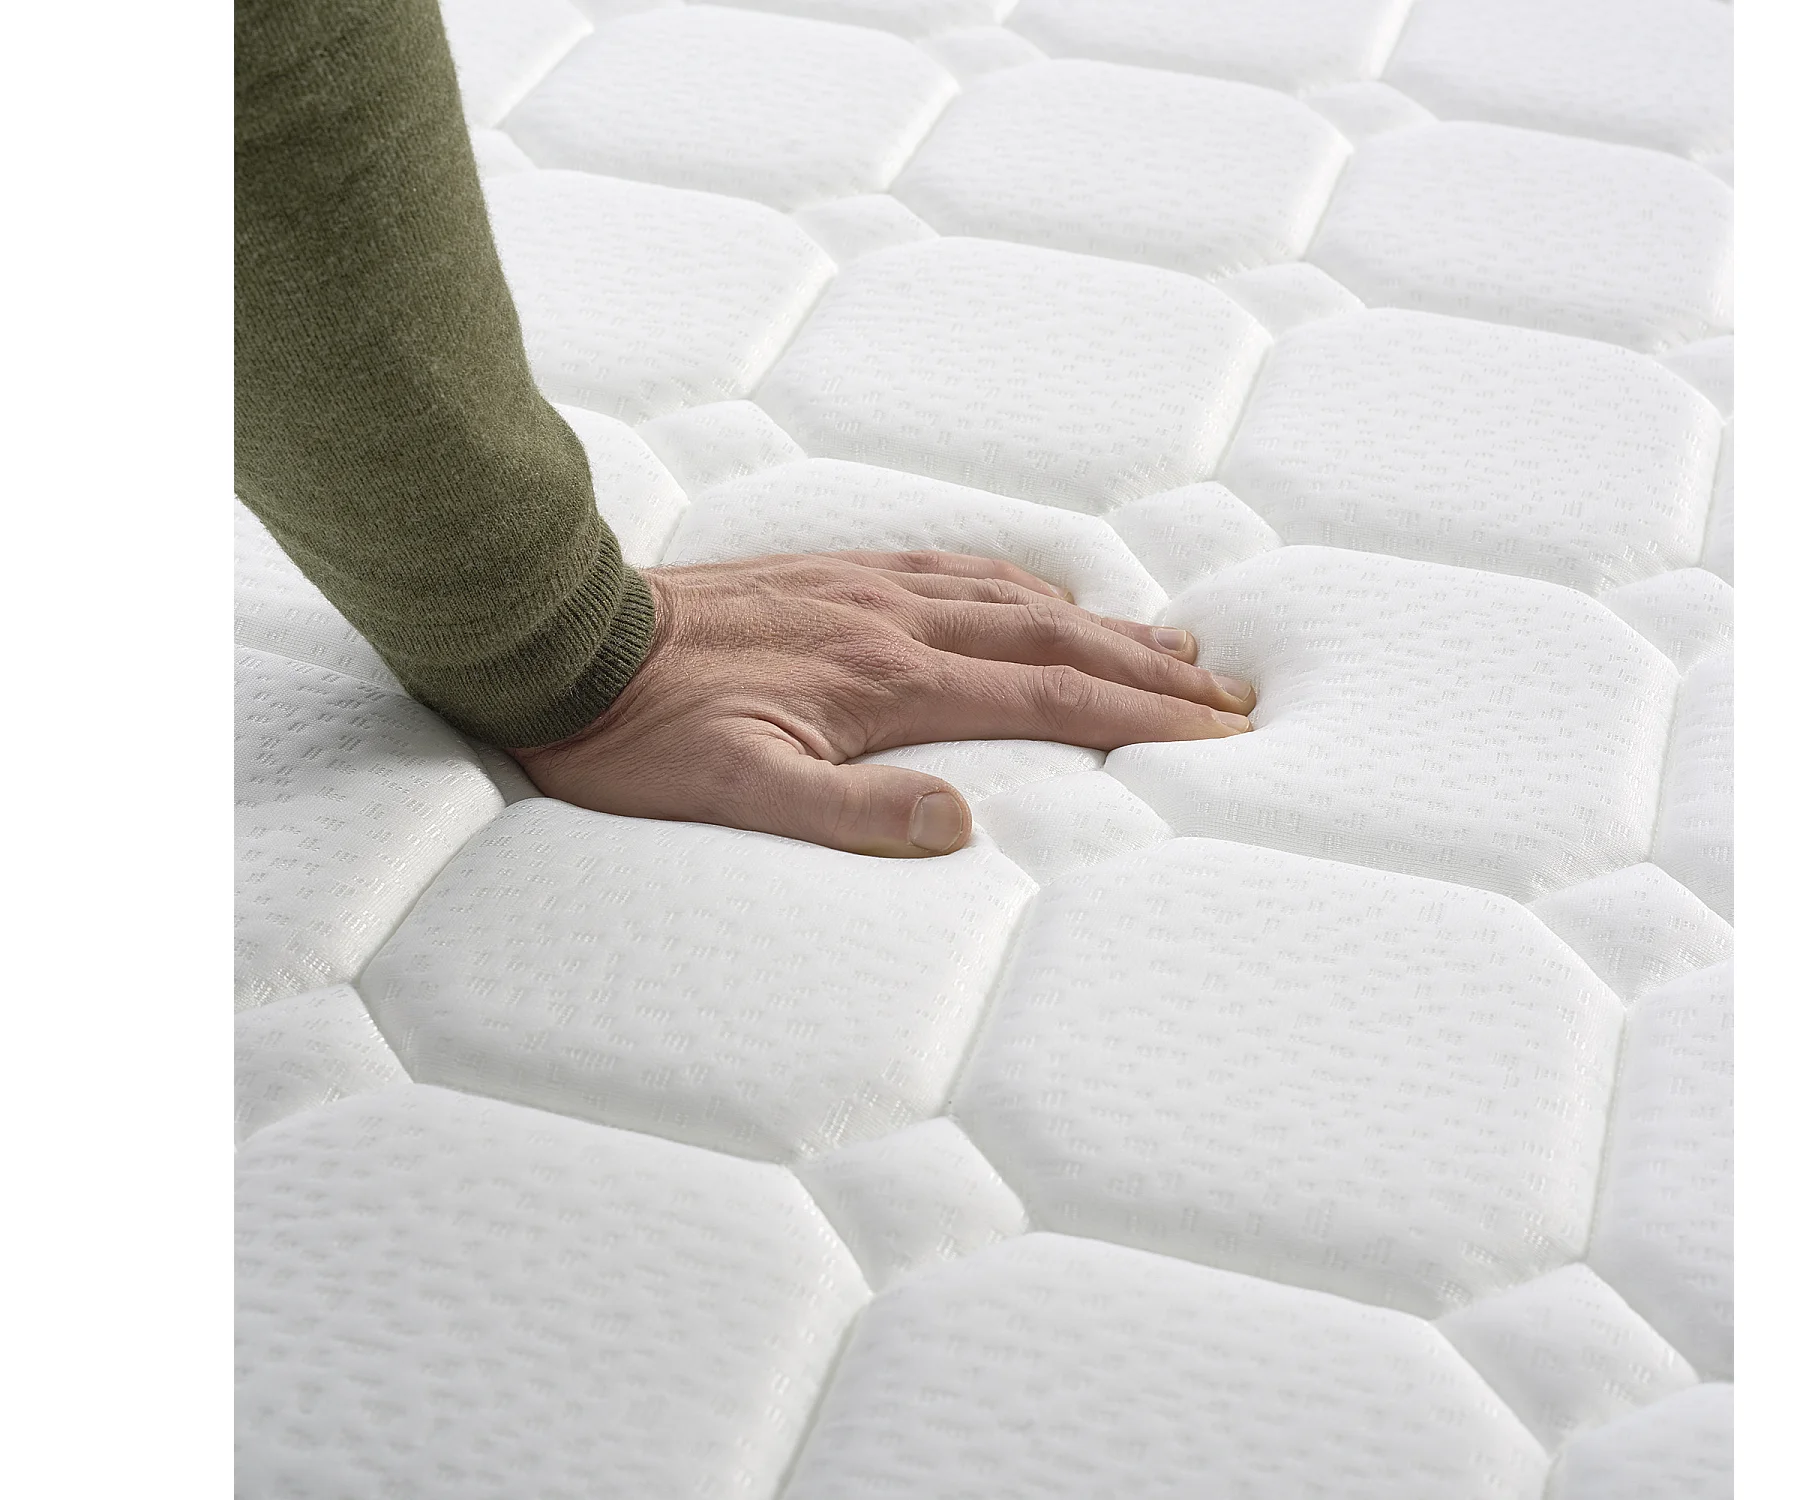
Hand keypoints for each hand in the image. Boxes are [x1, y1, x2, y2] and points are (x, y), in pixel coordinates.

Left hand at [509, 549, 1255, 856]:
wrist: (564, 640)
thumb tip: (957, 825)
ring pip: (1014, 595)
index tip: (1216, 735)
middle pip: (1054, 638)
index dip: (1141, 718)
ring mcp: (867, 586)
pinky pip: (955, 566)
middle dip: (1151, 668)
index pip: (1047, 697)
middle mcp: (893, 618)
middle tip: (1229, 693)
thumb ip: (847, 810)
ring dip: (1101, 620)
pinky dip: (1022, 583)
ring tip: (1171, 641)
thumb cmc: (643, 735)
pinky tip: (1038, 592)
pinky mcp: (836, 571)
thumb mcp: (734, 793)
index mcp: (886, 677)